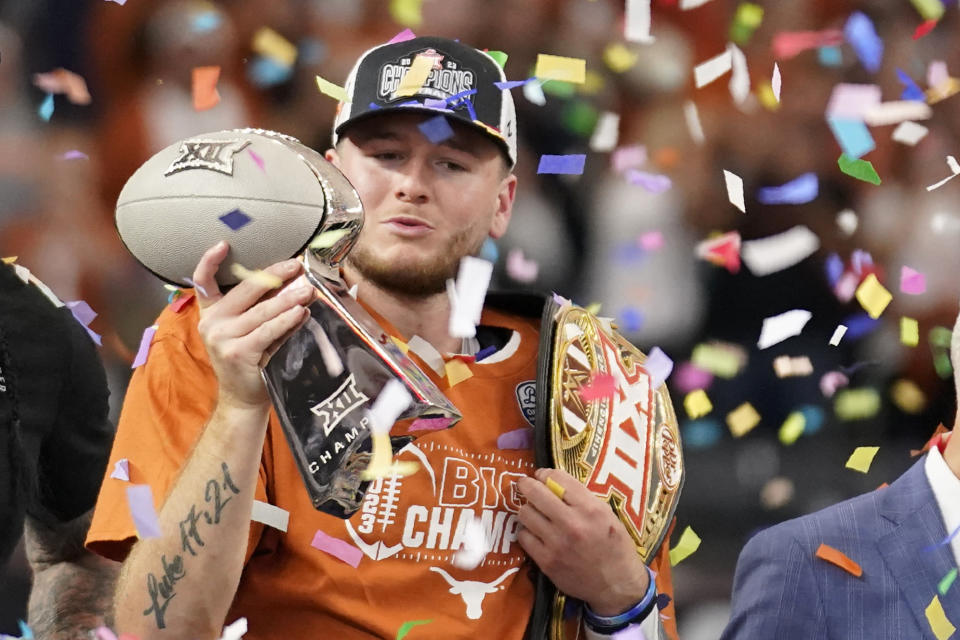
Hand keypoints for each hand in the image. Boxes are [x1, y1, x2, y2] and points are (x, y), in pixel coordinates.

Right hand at [193, 241, 314, 410]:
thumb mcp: (244, 330)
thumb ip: (256, 308)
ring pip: (262, 310)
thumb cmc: (249, 359)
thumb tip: (290, 283)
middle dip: (275, 274)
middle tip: (296, 266)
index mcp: (210, 313)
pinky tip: (301, 312)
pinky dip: (287, 320)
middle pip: (246, 289)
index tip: (224, 244)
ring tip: (308, 290)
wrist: (242, 398)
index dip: (210, 261)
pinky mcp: (239, 352)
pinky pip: (268, 330)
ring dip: (289, 298)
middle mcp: (212, 322)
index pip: (202, 281)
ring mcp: (223, 338)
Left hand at [516, 468, 649, 615]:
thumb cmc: (614, 546)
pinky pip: (524, 537)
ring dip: (528, 509)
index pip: (558, 479)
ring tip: (533, 512)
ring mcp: (557, 544)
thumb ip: (582, 498)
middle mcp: (572, 524)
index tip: (542, 475)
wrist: (616, 585)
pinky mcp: (546, 562)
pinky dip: (527, 532)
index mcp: (590, 509)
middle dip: (527, 485)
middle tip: (525, 484)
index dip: (546, 473)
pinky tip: (535, 533)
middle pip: (535, 493)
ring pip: (525, 513)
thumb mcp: (607, 515)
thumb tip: (554, 482)